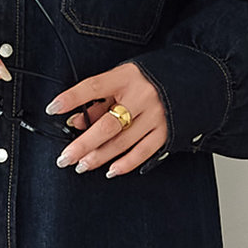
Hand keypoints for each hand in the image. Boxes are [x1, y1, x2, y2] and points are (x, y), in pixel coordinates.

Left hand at [44, 63, 167, 176]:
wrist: (196, 79)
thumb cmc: (152, 78)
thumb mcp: (125, 78)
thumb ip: (101, 98)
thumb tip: (76, 120)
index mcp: (128, 76)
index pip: (93, 86)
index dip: (71, 97)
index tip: (52, 108)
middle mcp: (142, 97)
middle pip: (107, 125)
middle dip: (83, 144)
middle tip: (65, 157)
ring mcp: (156, 116)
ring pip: (122, 142)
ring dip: (99, 157)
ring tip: (81, 165)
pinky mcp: (167, 132)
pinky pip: (143, 152)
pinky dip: (125, 164)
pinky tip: (110, 170)